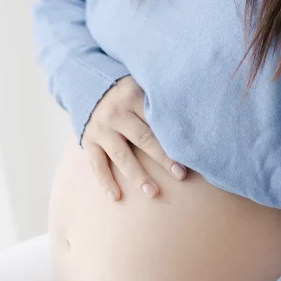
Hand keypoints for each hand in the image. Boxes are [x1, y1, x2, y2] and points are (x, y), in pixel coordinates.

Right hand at [81, 75, 188, 200]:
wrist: (86, 84)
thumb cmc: (124, 88)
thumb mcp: (140, 83)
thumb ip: (158, 96)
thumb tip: (193, 111)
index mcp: (131, 95)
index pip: (156, 119)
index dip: (173, 136)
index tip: (191, 152)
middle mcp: (115, 112)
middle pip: (143, 139)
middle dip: (163, 158)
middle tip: (181, 175)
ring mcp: (100, 128)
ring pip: (122, 156)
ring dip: (138, 177)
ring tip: (153, 193)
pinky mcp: (88, 141)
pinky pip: (97, 164)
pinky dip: (106, 182)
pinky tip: (116, 197)